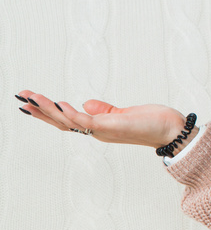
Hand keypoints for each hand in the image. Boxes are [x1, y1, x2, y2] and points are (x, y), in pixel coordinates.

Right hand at [15, 90, 188, 147]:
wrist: (172, 131)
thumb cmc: (153, 122)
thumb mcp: (124, 113)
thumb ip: (105, 110)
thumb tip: (86, 104)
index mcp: (99, 127)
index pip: (68, 120)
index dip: (48, 113)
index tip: (31, 102)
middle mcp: (96, 131)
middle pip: (61, 122)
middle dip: (39, 111)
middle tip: (20, 98)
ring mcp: (101, 130)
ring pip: (66, 121)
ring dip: (46, 109)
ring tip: (28, 97)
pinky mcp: (109, 126)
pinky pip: (82, 120)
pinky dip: (67, 112)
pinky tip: (55, 102)